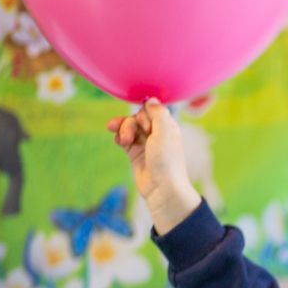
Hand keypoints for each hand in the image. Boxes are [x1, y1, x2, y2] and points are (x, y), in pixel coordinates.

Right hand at [106, 100, 198, 234]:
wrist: (162, 188)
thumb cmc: (167, 161)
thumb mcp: (165, 133)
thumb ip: (158, 113)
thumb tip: (152, 99)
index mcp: (168, 127)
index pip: (150, 109)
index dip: (144, 114)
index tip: (148, 126)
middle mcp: (157, 133)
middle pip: (137, 117)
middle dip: (130, 124)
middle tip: (131, 137)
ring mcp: (145, 143)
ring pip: (128, 127)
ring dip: (123, 130)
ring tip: (122, 141)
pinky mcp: (135, 153)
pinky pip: (123, 138)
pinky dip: (119, 138)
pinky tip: (119, 143)